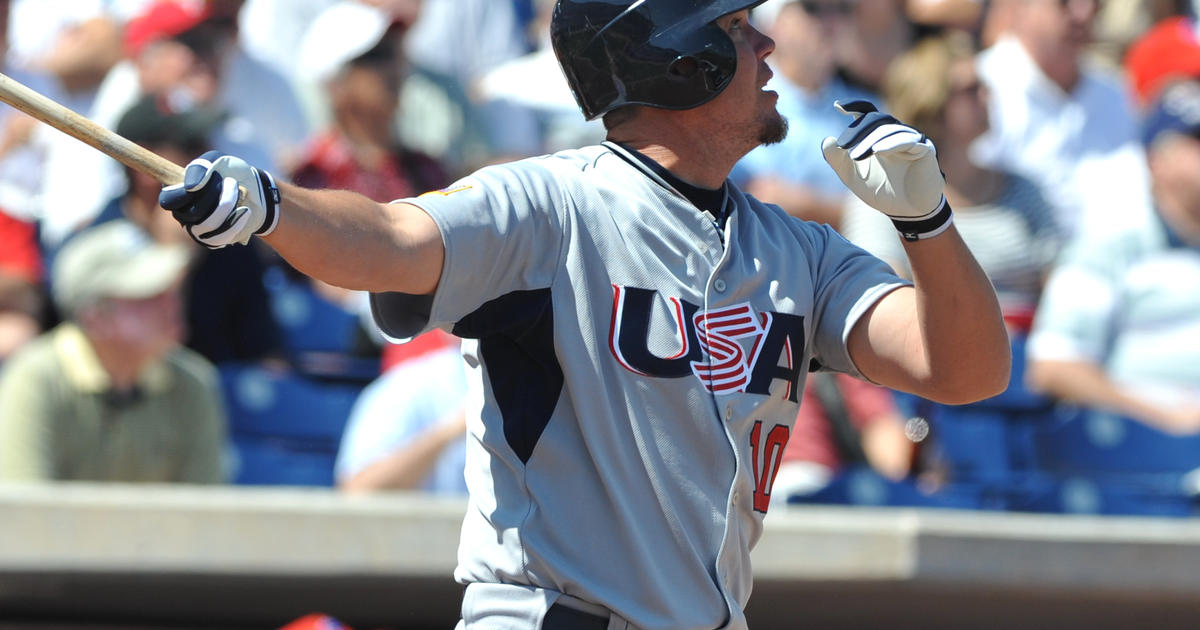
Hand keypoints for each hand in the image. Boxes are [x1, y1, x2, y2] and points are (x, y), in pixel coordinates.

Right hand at [158, 151, 280, 248]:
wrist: (257, 191)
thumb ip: (201, 168)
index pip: (168, 201)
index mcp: (177, 194)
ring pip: (208, 225)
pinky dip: (236, 222)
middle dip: (217, 195)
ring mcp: (197, 230)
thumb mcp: (217, 161)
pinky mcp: (214, 240)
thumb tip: (191, 187)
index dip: (186, 193)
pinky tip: (244, 211)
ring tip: (239, 193)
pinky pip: (220, 237)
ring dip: (228, 206)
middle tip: (231, 182)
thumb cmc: (231, 173)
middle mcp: (183, 214)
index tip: (208, 179)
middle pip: (193, 212)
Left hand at [821, 100, 950, 240]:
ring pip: (890, 129)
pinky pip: (908, 141)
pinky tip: (878, 150)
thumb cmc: (881, 191)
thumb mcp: (851, 176)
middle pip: (876, 120)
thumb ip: (837, 160)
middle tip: (843, 145)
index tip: (837, 106)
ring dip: (871, 141)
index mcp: (879, 136)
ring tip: (855, 156)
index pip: (868, 114)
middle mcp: (896, 133)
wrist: (905, 212)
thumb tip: (827, 140)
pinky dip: (891, 144)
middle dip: (858, 130)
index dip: (854, 106)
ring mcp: (912, 140)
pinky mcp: (925, 150)